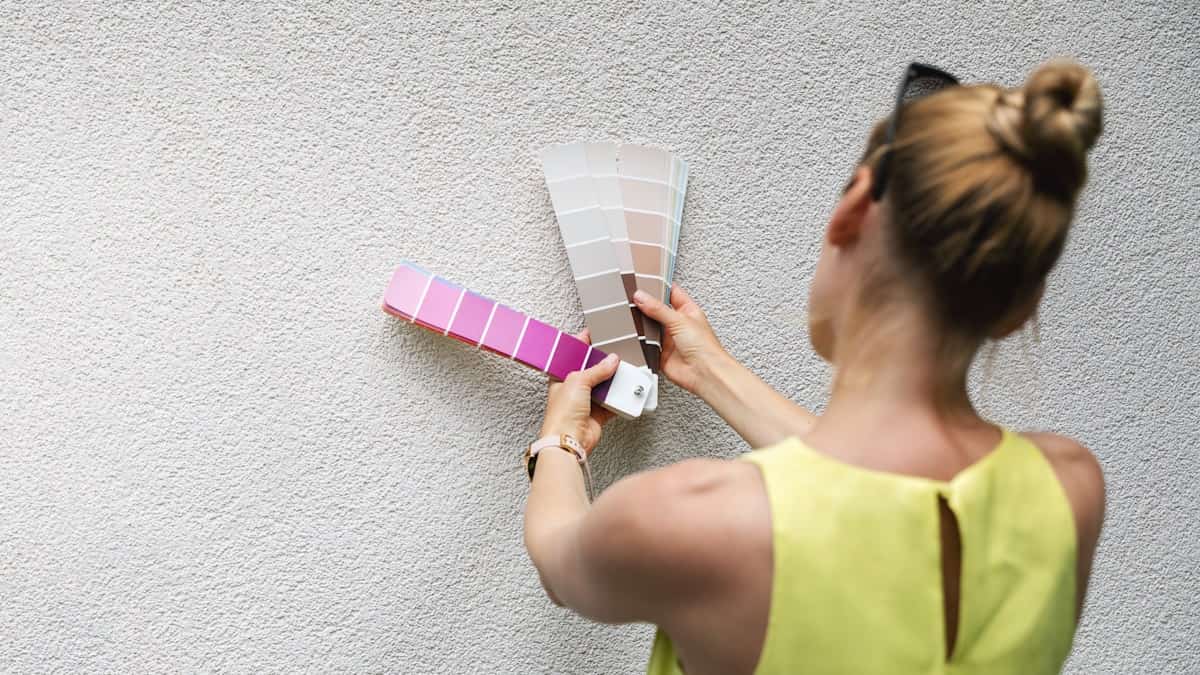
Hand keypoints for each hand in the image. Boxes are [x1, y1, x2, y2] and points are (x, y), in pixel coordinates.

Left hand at [539, 329, 619, 454]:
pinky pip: (612, 403)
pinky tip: (626, 392)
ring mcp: (586, 401)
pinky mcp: (597, 414)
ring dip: (613, 381)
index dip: (583, 344)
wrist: (569, 440)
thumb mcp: (578, 381)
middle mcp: (573, 388)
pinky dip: (620, 399)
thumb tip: (611, 360)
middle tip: (615, 354)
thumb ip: (597, 369)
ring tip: (624, 371)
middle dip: (603, 363)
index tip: (595, 334)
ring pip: (604, 385)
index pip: (573, 354)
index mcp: (561, 376)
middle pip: (592, 370)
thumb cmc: (562, 414)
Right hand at [633, 285, 727, 394]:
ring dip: (642, 324)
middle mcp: (677, 323)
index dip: (659, 286)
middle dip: (645, 305)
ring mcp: (668, 338)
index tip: (644, 281)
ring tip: (630, 316)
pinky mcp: (660, 353)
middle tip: (632, 299)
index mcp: (687, 310)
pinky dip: (639, 342)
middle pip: (657, 309)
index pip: (670, 292)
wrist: (704, 373)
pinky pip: (645, 345)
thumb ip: (658, 309)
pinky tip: (634, 337)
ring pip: (649, 326)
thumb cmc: (705, 347)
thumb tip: (641, 297)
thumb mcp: (680, 320)